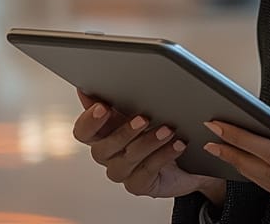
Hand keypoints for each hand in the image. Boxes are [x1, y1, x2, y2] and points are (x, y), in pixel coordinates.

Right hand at [72, 90, 225, 205]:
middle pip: (102, 149)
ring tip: (168, 130)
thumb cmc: (157, 126)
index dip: (89, 121)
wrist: (186, 157)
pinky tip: (177, 144)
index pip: (83, 131)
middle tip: (143, 118)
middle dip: (124, 132)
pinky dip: (163, 156)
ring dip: (148, 143)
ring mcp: (123, 171)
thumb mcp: (140, 106)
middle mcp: (109, 154)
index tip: (103, 107)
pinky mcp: (140, 184)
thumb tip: (99, 85)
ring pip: (127, 160)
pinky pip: (147, 172)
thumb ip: (119, 97)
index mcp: (104, 132)